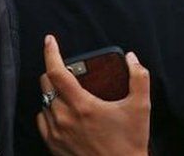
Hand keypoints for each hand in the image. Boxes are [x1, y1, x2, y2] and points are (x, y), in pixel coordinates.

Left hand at [36, 35, 150, 155]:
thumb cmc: (130, 144)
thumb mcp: (141, 108)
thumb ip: (139, 77)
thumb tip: (132, 58)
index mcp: (82, 106)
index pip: (57, 71)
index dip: (51, 52)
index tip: (50, 40)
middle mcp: (64, 118)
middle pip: (45, 84)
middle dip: (53, 72)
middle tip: (68, 71)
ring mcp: (56, 134)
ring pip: (43, 102)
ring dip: (52, 93)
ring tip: (68, 93)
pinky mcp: (53, 147)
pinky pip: (42, 121)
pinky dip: (49, 111)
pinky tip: (63, 112)